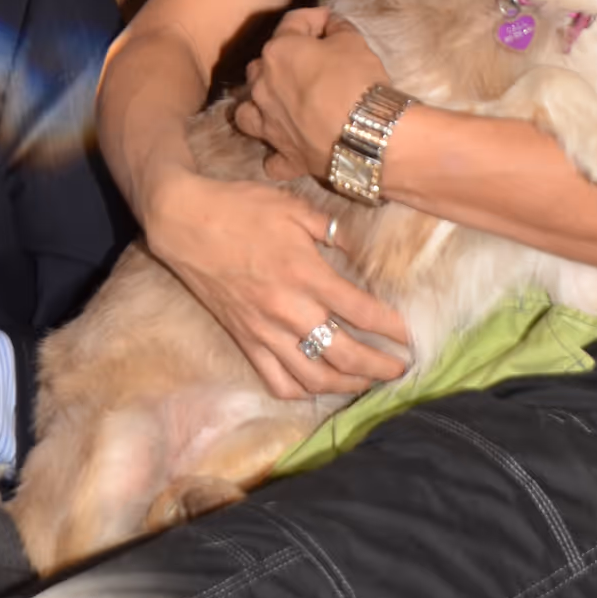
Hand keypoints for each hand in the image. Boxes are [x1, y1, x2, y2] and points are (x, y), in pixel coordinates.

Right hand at [144, 167, 410, 403]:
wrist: (185, 223)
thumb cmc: (242, 208)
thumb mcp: (295, 207)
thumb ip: (333, 232)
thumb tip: (361, 251)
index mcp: (307, 275)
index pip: (363, 313)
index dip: (393, 329)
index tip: (410, 336)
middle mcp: (289, 310)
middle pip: (345, 355)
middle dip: (380, 368)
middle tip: (400, 369)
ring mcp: (265, 331)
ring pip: (314, 377)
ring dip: (347, 386)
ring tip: (366, 382)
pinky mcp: (244, 340)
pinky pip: (277, 380)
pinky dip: (302, 390)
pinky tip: (318, 384)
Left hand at [235, 10, 392, 184]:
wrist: (365, 133)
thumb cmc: (356, 80)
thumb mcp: (353, 41)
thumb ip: (338, 27)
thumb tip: (331, 23)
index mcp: (277, 52)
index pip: (292, 24)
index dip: (313, 19)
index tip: (329, 21)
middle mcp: (262, 86)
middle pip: (262, 66)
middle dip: (282, 61)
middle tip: (309, 63)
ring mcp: (268, 123)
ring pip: (248, 112)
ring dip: (258, 106)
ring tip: (276, 105)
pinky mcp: (284, 154)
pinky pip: (272, 158)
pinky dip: (276, 154)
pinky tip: (285, 150)